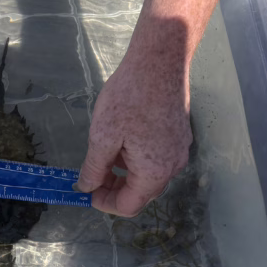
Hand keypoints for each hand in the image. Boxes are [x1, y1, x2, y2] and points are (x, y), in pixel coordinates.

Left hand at [77, 46, 192, 215]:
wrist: (160, 60)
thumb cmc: (129, 97)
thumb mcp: (102, 137)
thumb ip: (94, 168)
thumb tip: (86, 187)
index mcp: (154, 172)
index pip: (129, 206)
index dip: (105, 203)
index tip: (87, 192)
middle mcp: (173, 166)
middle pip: (141, 193)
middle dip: (115, 189)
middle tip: (92, 176)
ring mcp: (180, 150)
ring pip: (150, 176)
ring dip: (126, 175)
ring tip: (105, 157)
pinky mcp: (180, 135)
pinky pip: (158, 159)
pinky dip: (138, 160)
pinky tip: (123, 143)